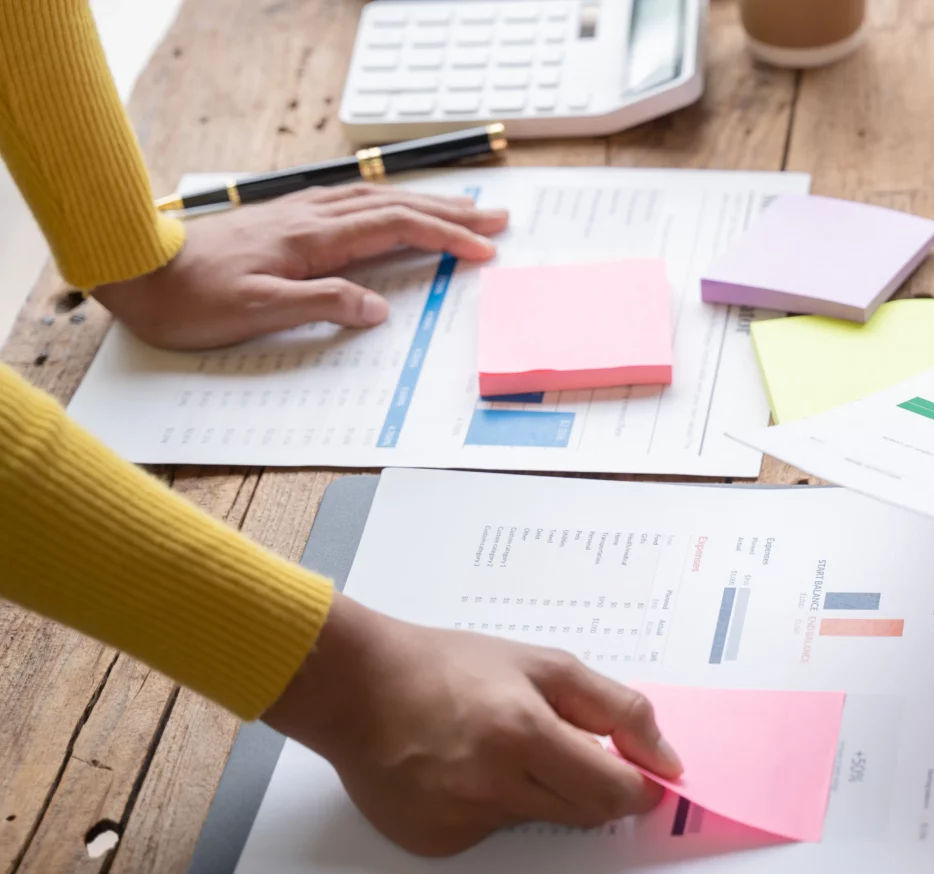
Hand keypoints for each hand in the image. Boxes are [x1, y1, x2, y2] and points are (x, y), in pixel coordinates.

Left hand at [93, 185, 507, 349]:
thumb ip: (322, 304)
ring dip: (423, 205)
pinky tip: (390, 207)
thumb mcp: (258, 312)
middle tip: (495, 219)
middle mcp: (309, 219)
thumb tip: (378, 308)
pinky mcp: (282, 222)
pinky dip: (386, 203)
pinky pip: (350, 203)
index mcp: (312, 239)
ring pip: (374, 200)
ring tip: (460, 210)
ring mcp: (296, 216)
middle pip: (395, 206)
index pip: (395, 228)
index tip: (484, 250)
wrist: (137, 271)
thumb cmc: (191, 299)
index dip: (445, 237)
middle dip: (450, 213)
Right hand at [262, 596, 682, 856]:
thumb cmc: (450, 667)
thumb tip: (666, 759)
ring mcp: (461, 820)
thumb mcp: (544, 665)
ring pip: (538, 820)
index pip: (614, 791)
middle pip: (585, 814)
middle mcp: (494, 786)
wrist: (355, 687)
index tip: (645, 778)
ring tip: (494, 748)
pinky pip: (491, 833)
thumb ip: (616, 710)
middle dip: (594, 787)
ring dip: (538, 792)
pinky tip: (459, 772)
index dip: (640, 788)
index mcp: (526, 734)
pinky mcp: (435, 842)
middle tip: (565, 750)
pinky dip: (490, 807)